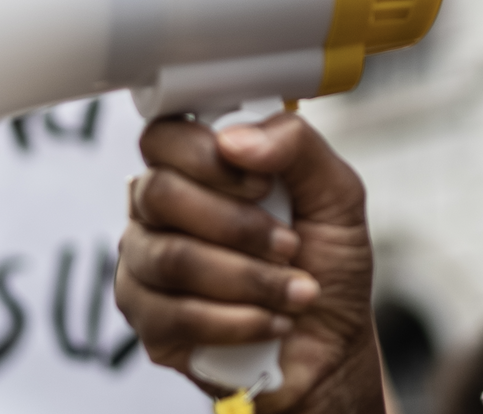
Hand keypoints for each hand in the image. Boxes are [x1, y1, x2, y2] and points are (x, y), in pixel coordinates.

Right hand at [117, 113, 382, 413]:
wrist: (333, 346)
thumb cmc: (327, 265)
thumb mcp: (335, 193)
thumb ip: (296, 145)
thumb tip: (233, 140)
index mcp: (198, 168)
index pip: (164, 137)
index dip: (206, 157)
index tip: (262, 185)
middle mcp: (161, 211)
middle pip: (159, 194)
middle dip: (237, 225)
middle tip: (288, 246)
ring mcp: (146, 266)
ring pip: (171, 258)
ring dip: (248, 277)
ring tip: (293, 291)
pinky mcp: (149, 323)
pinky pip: (175, 315)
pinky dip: (238, 320)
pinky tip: (271, 321)